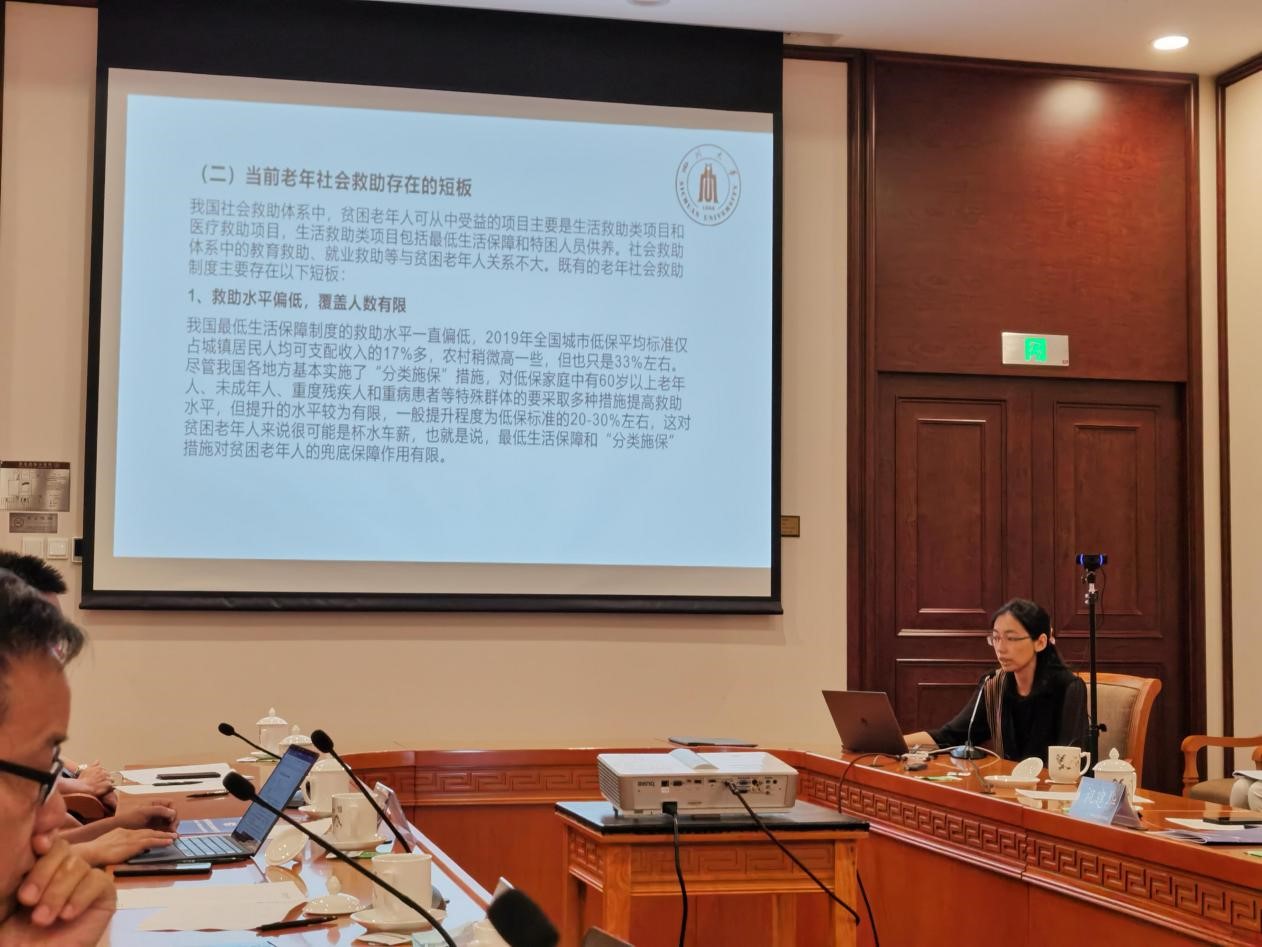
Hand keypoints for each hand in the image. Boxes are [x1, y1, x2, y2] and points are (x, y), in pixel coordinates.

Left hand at [0, 836, 115, 945]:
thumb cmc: (12, 939)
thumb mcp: (6, 899)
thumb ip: (17, 870)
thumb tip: (38, 839)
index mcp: (37, 867)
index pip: (45, 839)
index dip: (44, 838)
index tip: (37, 845)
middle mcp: (62, 870)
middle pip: (62, 848)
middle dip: (43, 872)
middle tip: (26, 900)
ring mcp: (85, 881)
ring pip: (78, 864)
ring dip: (57, 892)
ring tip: (42, 919)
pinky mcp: (104, 896)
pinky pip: (98, 880)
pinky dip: (80, 896)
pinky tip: (67, 916)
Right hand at [76, 828, 177, 866]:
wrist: (91, 852)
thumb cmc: (94, 852)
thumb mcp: (106, 845)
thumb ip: (115, 846)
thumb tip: (119, 852)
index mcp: (121, 832)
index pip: (139, 832)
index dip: (149, 833)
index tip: (156, 834)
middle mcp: (128, 832)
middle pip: (148, 831)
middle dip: (161, 833)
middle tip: (172, 834)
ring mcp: (132, 837)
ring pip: (153, 835)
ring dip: (165, 836)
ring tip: (175, 837)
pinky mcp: (134, 844)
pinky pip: (152, 841)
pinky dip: (162, 841)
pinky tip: (170, 842)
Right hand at [77, 763, 112, 797]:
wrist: (82, 788)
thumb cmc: (82, 780)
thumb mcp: (86, 770)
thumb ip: (93, 765)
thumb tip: (98, 761)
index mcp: (99, 768)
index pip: (104, 770)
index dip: (101, 775)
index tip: (98, 779)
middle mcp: (104, 772)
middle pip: (108, 775)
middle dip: (105, 778)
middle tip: (100, 784)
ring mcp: (107, 778)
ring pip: (111, 780)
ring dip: (108, 783)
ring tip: (102, 787)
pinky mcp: (108, 784)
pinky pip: (112, 786)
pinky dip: (109, 788)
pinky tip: (104, 790)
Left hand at [114, 802, 177, 831]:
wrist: (117, 829)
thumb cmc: (129, 818)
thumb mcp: (144, 812)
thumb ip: (159, 810)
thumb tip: (173, 812)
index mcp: (155, 803)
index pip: (171, 804)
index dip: (173, 811)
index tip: (171, 820)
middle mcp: (157, 810)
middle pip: (172, 814)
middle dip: (174, 821)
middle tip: (172, 830)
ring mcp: (156, 819)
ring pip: (169, 822)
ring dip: (172, 828)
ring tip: (172, 835)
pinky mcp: (154, 828)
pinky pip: (164, 829)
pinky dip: (167, 833)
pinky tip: (168, 837)